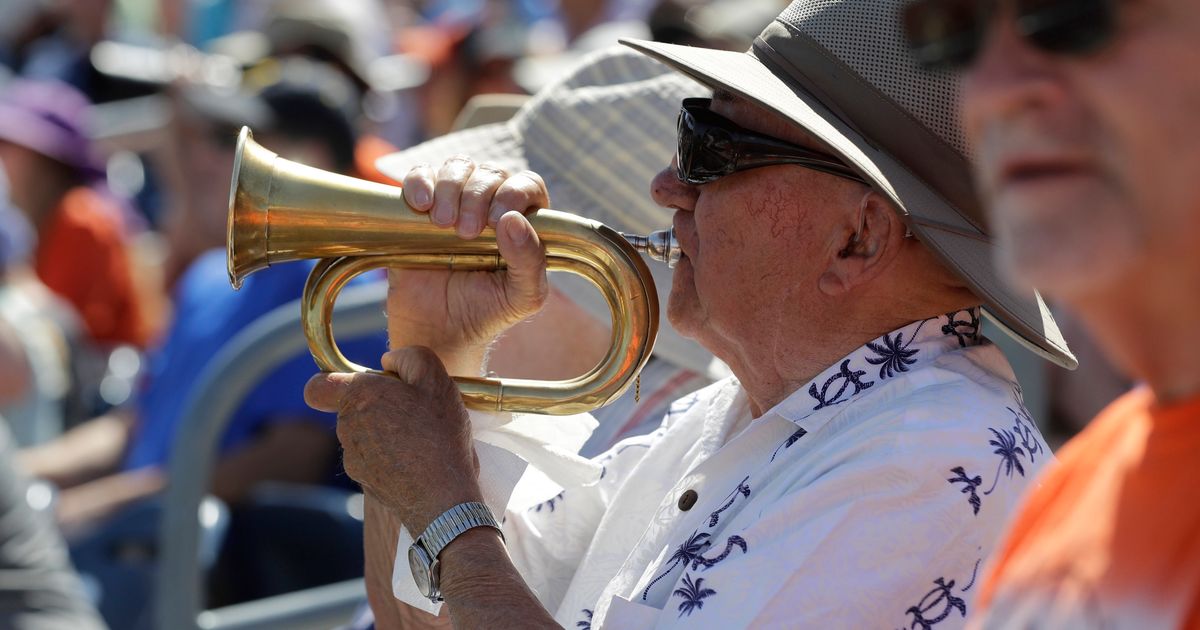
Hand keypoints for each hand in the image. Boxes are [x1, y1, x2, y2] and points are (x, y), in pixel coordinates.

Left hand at [305, 346, 481, 533]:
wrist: (442, 497)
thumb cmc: (439, 435)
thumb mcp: (436, 379)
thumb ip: (409, 356)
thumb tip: (388, 360)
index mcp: (358, 397)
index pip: (317, 387)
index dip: (333, 382)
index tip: (363, 385)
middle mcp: (347, 428)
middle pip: (351, 408)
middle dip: (376, 404)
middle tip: (412, 409)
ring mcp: (353, 458)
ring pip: (364, 434)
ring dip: (386, 431)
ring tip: (421, 437)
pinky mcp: (365, 482)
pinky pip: (373, 459)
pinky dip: (391, 457)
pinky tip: (419, 459)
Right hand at [390, 158, 550, 372]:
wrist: (439, 331)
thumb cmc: (489, 311)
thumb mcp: (523, 296)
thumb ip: (530, 261)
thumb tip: (514, 220)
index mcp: (525, 220)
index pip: (528, 184)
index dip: (514, 193)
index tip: (496, 221)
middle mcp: (493, 203)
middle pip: (491, 172)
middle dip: (478, 196)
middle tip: (464, 233)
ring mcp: (456, 200)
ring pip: (458, 166)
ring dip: (450, 187)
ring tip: (443, 223)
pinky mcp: (420, 205)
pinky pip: (419, 175)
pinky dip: (419, 182)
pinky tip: (421, 206)